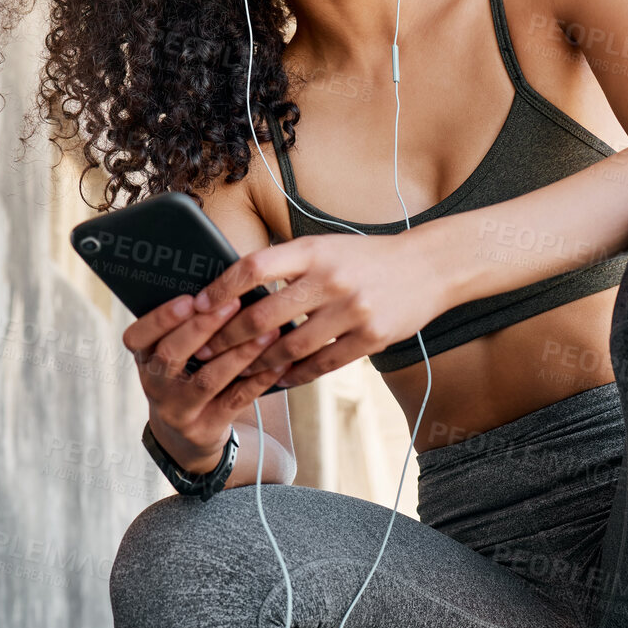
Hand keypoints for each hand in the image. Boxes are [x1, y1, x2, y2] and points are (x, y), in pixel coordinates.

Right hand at [122, 292, 292, 465]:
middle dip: (204, 327)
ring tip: (269, 330)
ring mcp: (177, 409)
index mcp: (144, 357)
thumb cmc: (188, 374)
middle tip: (235, 303)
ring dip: (240, 352)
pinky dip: (259, 380)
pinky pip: (235, 400)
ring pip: (208, 379)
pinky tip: (279, 362)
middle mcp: (154, 384)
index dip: (161, 318)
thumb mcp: (176, 353)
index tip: (190, 299)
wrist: (186, 434)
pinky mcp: (204, 427)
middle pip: (171, 354)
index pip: (137, 336)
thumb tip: (227, 282)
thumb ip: (189, 325)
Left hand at [183, 230, 448, 386]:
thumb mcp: (328, 247)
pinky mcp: (371, 336)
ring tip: (239, 371)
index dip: (222, 288)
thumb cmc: (368, 258)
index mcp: (314, 249)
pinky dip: (298, 374)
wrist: (430, 266)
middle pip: (266, 314)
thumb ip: (290, 265)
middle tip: (205, 351)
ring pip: (292, 346)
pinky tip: (281, 379)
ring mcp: (352, 309)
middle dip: (229, 337)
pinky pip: (324, 363)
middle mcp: (331, 278)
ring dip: (260, 363)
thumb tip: (239, 287)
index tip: (198, 306)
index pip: (255, 266)